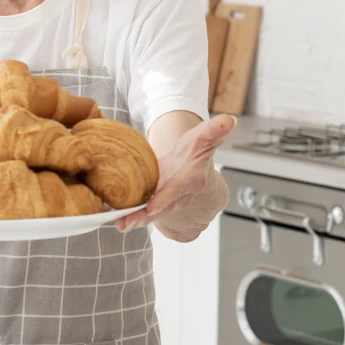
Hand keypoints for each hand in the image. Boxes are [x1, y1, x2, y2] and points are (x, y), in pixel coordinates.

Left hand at [116, 114, 235, 235]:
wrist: (193, 175)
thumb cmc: (195, 156)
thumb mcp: (204, 140)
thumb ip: (214, 131)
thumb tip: (229, 120)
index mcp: (189, 180)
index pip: (176, 191)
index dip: (164, 199)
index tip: (151, 207)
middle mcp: (177, 196)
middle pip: (159, 208)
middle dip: (144, 216)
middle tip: (126, 223)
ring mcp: (164, 203)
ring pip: (149, 215)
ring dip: (134, 220)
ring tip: (119, 225)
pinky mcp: (152, 206)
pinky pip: (140, 213)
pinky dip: (128, 218)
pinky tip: (115, 219)